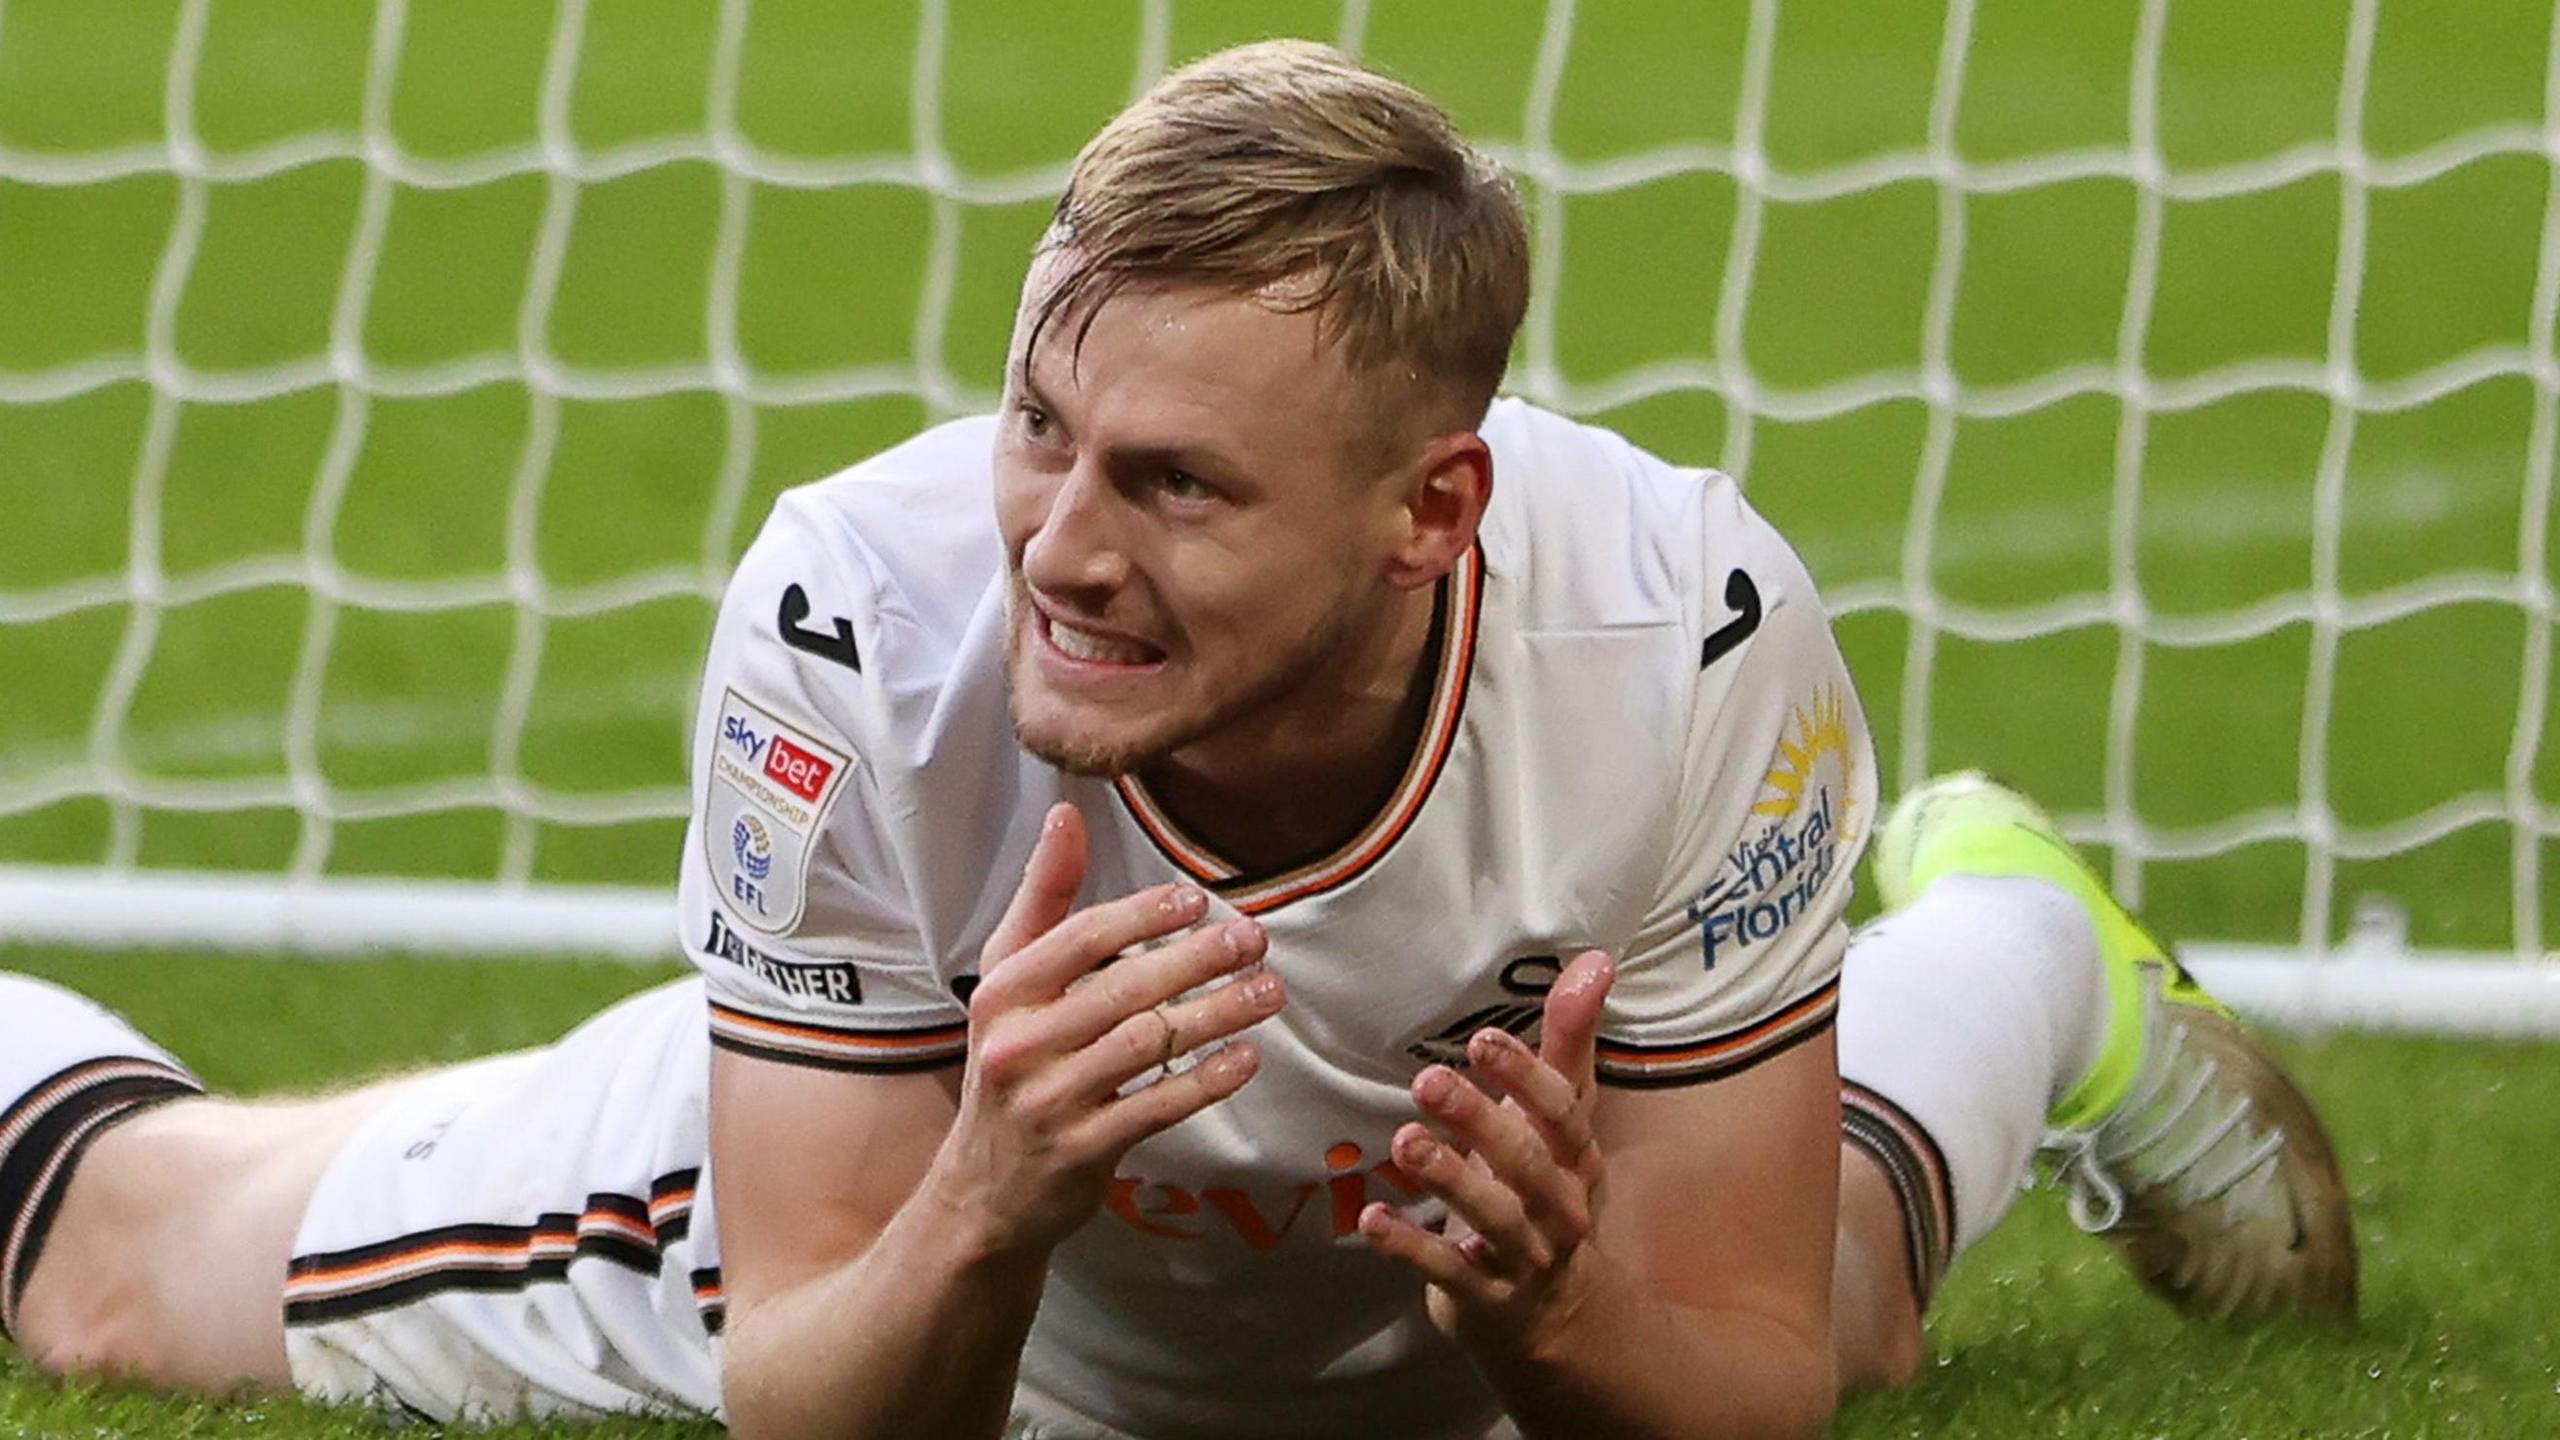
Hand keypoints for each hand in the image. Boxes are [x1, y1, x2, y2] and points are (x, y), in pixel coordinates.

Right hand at [930, 804, 1282, 1254]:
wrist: (984, 1190)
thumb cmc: (1011, 1065)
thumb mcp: (1009, 981)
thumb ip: (1043, 899)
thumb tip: (1066, 814)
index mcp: (1002, 992)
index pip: (1077, 939)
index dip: (1140, 915)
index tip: (1197, 899)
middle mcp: (1017, 1044)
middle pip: (1121, 990)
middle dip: (1195, 960)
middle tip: (1253, 939)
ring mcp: (1049, 1102)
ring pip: (1146, 1045)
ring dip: (1216, 1013)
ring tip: (1268, 992)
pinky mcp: (1082, 1151)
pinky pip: (1156, 1107)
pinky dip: (1206, 1080)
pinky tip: (1246, 1057)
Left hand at [1359, 949, 1614, 1352]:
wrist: (1557, 1315)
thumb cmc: (1547, 1190)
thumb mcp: (1561, 1121)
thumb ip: (1569, 1040)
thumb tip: (1595, 959)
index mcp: (1577, 1157)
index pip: (1562, 1114)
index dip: (1526, 1075)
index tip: (1482, 1039)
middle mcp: (1558, 1207)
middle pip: (1525, 1163)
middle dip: (1480, 1122)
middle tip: (1429, 1083)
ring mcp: (1523, 1257)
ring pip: (1491, 1218)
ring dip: (1448, 1178)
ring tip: (1405, 1142)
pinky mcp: (1483, 1296)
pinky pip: (1447, 1271)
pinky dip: (1410, 1246)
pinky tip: (1371, 1217)